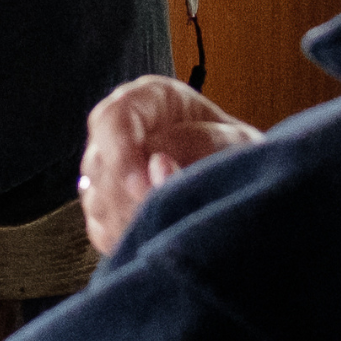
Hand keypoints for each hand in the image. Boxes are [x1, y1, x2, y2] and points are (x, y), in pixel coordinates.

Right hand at [79, 75, 258, 256]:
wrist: (245, 186)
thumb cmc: (243, 156)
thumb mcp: (236, 140)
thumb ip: (200, 144)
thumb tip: (157, 168)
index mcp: (149, 100)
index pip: (112, 119)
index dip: (121, 155)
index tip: (144, 189)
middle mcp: (122, 131)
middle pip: (97, 163)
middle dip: (128, 198)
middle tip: (163, 218)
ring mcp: (111, 170)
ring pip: (95, 199)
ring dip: (128, 221)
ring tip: (169, 228)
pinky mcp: (111, 207)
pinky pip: (100, 229)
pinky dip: (124, 240)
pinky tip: (156, 238)